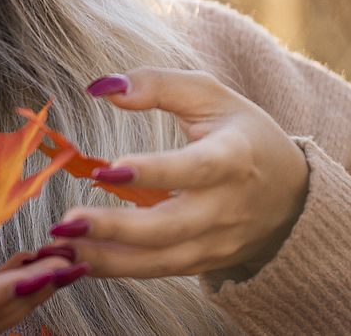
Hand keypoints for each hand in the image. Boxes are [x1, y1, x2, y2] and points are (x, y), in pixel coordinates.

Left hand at [43, 68, 309, 279]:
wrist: (293, 194)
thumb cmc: (240, 132)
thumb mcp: (209, 95)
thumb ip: (157, 85)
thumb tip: (103, 86)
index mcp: (234, 158)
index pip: (193, 169)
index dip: (154, 172)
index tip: (108, 168)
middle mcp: (227, 207)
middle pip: (171, 226)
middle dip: (117, 227)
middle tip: (67, 221)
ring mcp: (217, 242)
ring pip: (161, 258)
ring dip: (107, 256)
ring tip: (61, 247)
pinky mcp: (204, 262)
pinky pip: (157, 269)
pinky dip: (116, 267)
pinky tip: (78, 259)